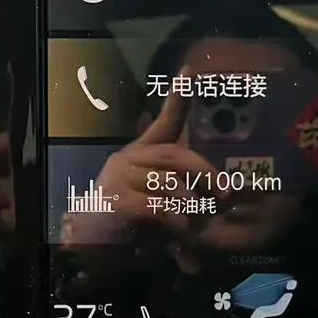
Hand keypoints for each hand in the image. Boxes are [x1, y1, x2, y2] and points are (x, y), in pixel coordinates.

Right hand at [61, 71, 222, 247]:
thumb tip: (227, 192)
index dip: (177, 99)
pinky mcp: (116, 202)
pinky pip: (156, 206)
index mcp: (140, 155)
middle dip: (204, 174)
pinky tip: (181, 230)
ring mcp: (119, 179)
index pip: (162, 123)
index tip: (190, 72)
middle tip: (224, 194)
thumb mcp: (162, 202)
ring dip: (191, 205)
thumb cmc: (130, 222)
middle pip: (174, 156)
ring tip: (200, 223)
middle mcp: (127, 160)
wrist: (90, 245)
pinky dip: (175, 219)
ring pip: (168, 183)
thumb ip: (188, 194)